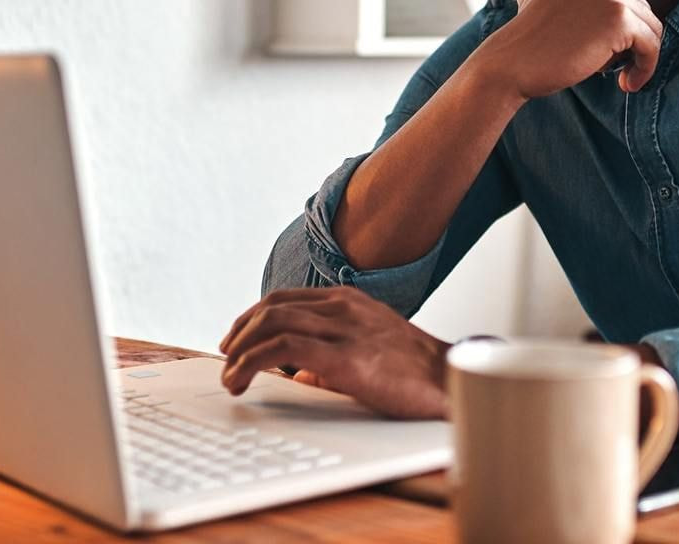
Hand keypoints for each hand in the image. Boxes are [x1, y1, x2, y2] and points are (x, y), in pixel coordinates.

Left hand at [218, 286, 450, 419]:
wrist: (452, 382)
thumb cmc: (417, 371)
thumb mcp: (371, 349)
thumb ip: (334, 355)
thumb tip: (301, 375)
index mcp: (350, 301)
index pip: (287, 297)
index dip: (253, 316)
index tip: (237, 337)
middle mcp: (344, 308)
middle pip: (273, 306)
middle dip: (240, 330)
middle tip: (226, 356)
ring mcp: (345, 329)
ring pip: (272, 322)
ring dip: (241, 348)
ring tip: (229, 374)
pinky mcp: (345, 358)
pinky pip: (283, 350)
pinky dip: (252, 362)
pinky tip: (242, 379)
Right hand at [476, 0, 662, 98]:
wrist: (511, 62)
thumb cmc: (531, 39)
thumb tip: (630, 5)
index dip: (626, 18)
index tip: (613, 44)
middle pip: (643, 6)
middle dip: (631, 37)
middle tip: (610, 63)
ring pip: (651, 26)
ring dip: (639, 55)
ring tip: (619, 75)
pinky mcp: (620, 19)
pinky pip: (652, 45)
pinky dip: (645, 67)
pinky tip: (626, 83)